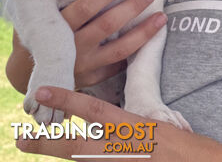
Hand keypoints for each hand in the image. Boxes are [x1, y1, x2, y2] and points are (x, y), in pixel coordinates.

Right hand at [6, 0, 166, 92]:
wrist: (29, 75)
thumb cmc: (38, 34)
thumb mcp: (38, 15)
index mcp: (59, 27)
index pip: (85, 8)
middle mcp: (74, 47)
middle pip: (107, 25)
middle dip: (130, 8)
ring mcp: (85, 65)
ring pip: (120, 48)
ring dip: (143, 32)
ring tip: (161, 17)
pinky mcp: (93, 78)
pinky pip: (118, 67)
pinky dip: (134, 55)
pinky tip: (151, 42)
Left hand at [16, 86, 221, 160]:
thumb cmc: (183, 148)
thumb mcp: (156, 126)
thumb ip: (131, 122)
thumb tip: (112, 121)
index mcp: (131, 128)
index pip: (93, 109)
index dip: (66, 99)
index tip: (42, 91)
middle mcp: (121, 149)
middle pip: (75, 146)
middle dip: (46, 142)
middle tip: (20, 138)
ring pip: (84, 161)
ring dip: (68, 155)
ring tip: (43, 146)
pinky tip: (83, 159)